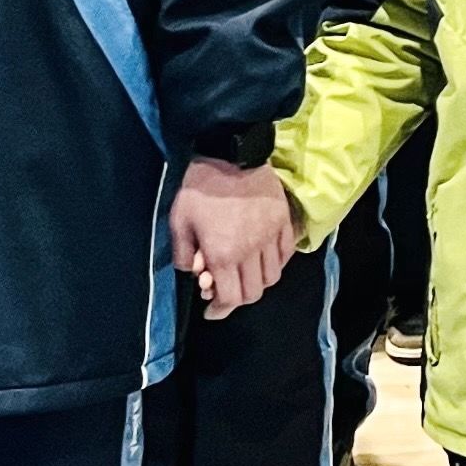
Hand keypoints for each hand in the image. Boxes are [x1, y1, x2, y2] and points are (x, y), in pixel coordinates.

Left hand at [172, 156, 294, 319]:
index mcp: (223, 254)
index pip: (229, 298)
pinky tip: (264, 259)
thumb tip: (195, 272)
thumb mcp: (179, 222)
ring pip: (272, 277)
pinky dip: (276, 263)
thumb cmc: (200, 188)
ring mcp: (271, 237)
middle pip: (253, 293)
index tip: (211, 311)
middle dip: (237, 299)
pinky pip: (286, 254)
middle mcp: (251, 252)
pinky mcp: (283, 222)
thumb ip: (183, 254)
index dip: (219, 310)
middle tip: (226, 292)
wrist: (230, 154)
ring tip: (245, 275)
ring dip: (257, 283)